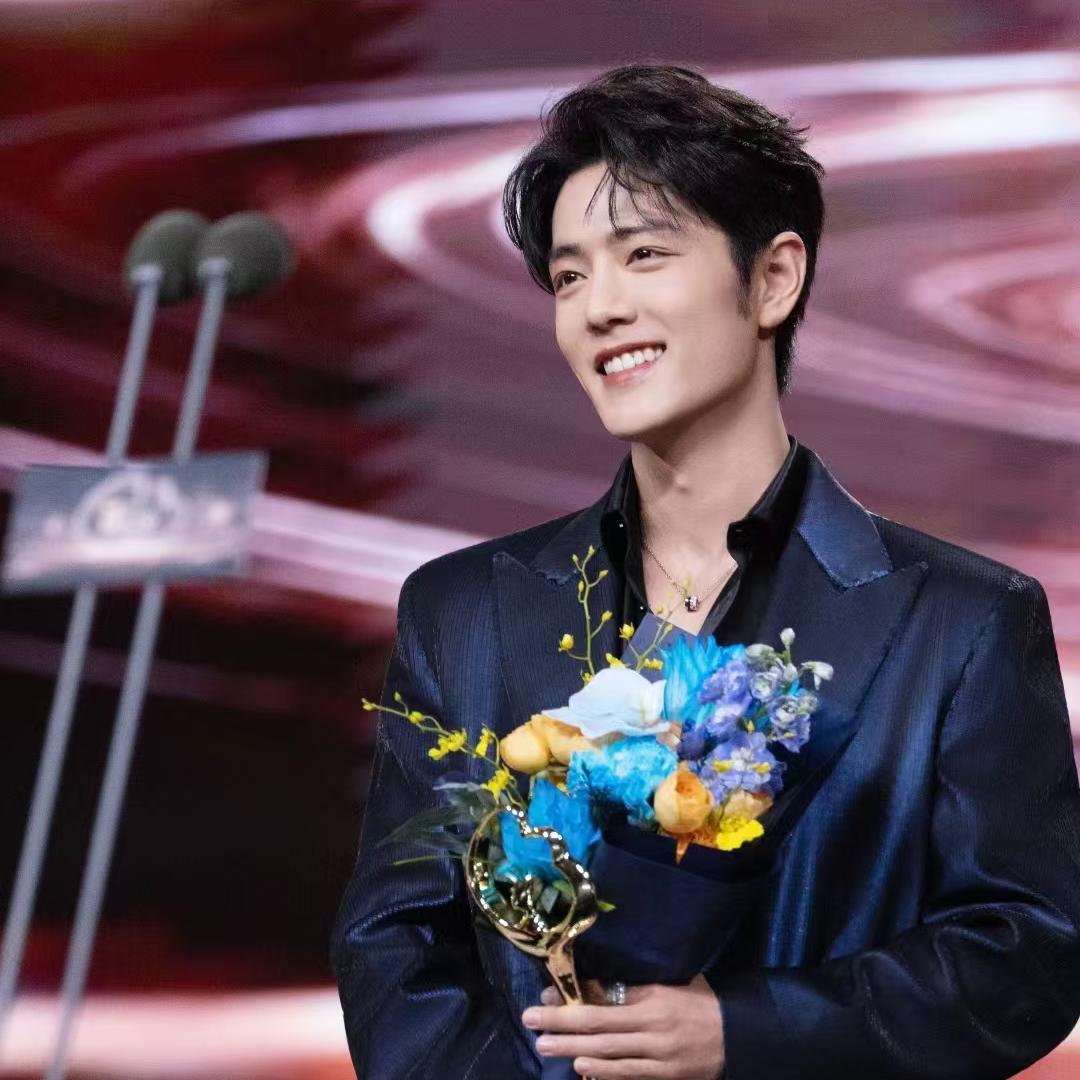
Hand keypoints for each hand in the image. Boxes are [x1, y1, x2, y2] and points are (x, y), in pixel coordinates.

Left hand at [522, 975, 724, 1078]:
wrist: (739, 1034)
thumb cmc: (700, 1001)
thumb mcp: (669, 984)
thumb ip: (635, 987)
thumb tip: (594, 987)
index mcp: (653, 997)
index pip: (604, 997)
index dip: (573, 1000)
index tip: (546, 996)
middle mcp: (653, 1026)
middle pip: (598, 1024)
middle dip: (561, 1023)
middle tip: (530, 1020)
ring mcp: (659, 1054)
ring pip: (608, 1052)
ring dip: (572, 1048)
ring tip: (544, 1045)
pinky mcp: (666, 1075)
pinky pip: (629, 1073)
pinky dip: (603, 1071)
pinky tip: (581, 1067)